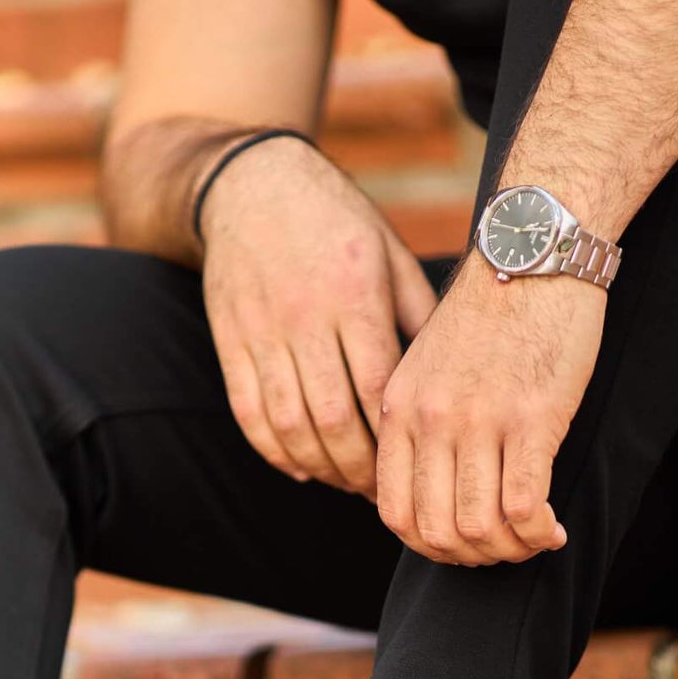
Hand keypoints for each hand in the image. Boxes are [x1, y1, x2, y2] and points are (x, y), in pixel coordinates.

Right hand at [201, 137, 436, 494]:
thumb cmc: (337, 221)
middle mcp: (305, 316)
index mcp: (354, 294)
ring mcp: (262, 332)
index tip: (413, 464)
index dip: (395, 439)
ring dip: (320, 465)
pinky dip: (274, 450)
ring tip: (345, 482)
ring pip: (288, 422)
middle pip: (333, 417)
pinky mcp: (230, 342)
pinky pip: (248, 412)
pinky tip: (301, 468)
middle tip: (380, 492)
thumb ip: (418, 316)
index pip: (378, 388)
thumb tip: (447, 381)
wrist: (253, 187)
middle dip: (359, 466)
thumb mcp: (390, 254)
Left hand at [376, 260, 606, 563]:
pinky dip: (537, 533)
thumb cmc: (489, 314)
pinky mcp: (533, 418)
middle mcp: (432, 421)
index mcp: (399, 410)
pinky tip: (553, 530)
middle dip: (471, 557)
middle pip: (436, 531)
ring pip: (479, 527)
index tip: (459, 543)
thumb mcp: (428, 366)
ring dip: (508, 550)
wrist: (534, 255)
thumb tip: (430, 489)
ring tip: (530, 539)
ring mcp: (480, 421)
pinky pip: (524, 506)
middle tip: (500, 549)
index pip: (394, 512)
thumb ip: (420, 423)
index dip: (427, 546)